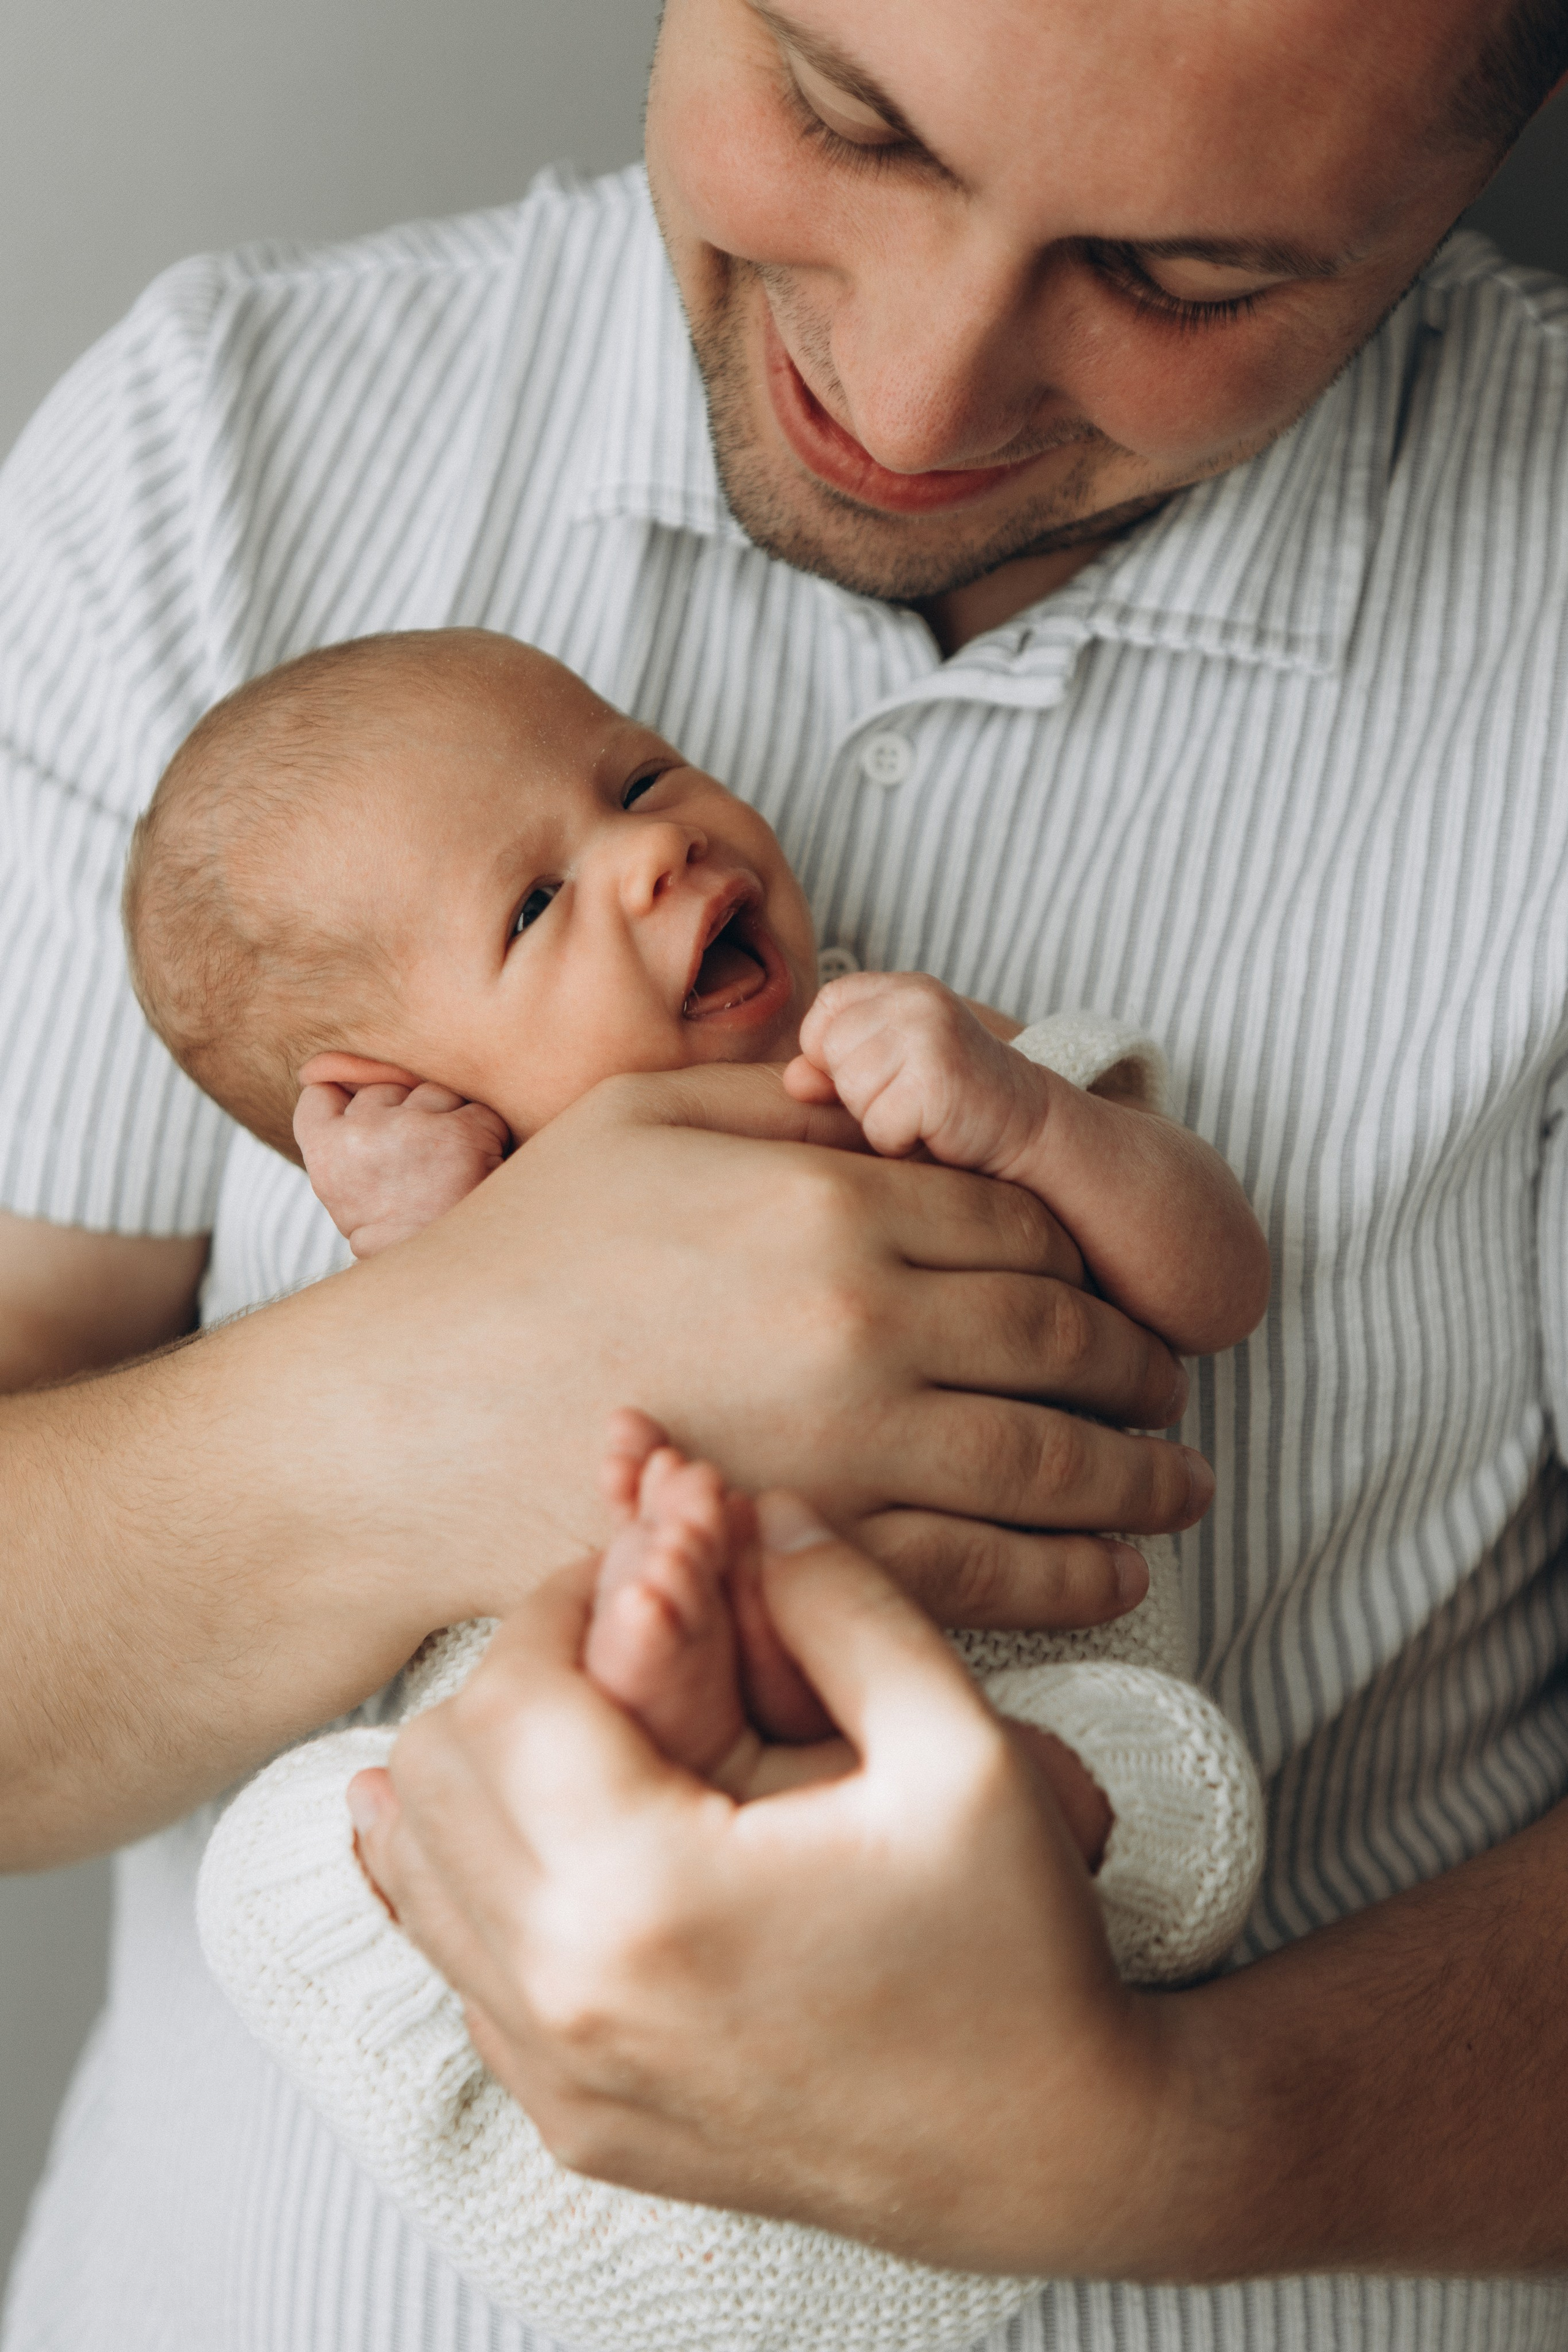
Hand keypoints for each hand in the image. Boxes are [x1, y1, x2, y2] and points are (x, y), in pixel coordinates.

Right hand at [318, 1062, 1205, 1636]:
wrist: (405, 1432)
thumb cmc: (513, 1266)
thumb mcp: (639, 1120)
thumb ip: (786, 1096)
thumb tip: (891, 1083)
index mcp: (831, 1200)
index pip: (1023, 1222)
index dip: (1088, 1260)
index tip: (1113, 1291)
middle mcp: (866, 1319)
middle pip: (1065, 1339)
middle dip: (1139, 1371)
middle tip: (1174, 1393)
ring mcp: (853, 1446)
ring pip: (1058, 1462)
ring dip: (1140, 1480)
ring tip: (1179, 1489)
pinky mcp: (821, 1552)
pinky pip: (995, 1569)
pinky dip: (1077, 1573)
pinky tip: (1113, 1572)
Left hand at [349, 1500, 1170, 2275]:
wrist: (1042, 2156)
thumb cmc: (1011, 1954)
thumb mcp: (961, 1749)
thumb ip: (845, 1605)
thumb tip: (760, 1512)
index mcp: (649, 1895)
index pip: (513, 1691)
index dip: (563, 1599)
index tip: (636, 1573)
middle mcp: (566, 1999)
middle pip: (436, 1773)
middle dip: (515, 1675)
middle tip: (613, 1639)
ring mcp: (554, 2077)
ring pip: (415, 1873)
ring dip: (477, 1772)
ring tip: (582, 1722)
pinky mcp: (566, 2120)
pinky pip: (453, 1969)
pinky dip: (474, 1881)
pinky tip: (544, 1834)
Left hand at [785, 970, 1047, 1173]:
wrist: (1030, 1125)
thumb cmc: (953, 1099)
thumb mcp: (890, 1070)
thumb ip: (834, 1068)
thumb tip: (791, 1080)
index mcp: (902, 987)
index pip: (826, 1008)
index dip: (833, 1051)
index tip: (878, 1072)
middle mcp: (916, 1000)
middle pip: (831, 1051)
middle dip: (858, 1090)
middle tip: (908, 1096)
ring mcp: (928, 1036)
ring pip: (852, 1089)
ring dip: (879, 1118)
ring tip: (921, 1112)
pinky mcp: (937, 1080)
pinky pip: (879, 1125)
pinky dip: (900, 1142)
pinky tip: (934, 1130)